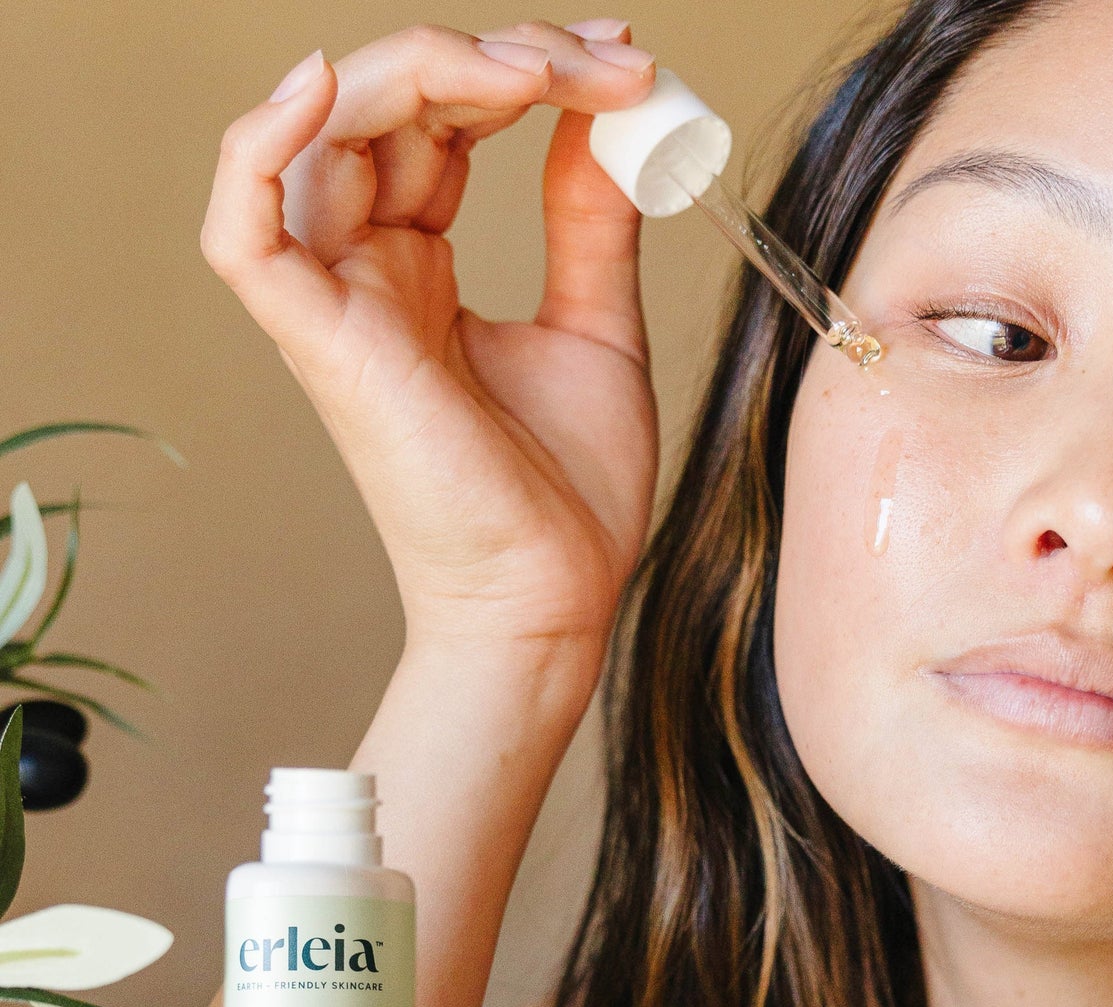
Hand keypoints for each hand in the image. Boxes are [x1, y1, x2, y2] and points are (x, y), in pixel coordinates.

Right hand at [199, 20, 661, 652]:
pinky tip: (328, 84)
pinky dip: (262, 146)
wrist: (555, 595)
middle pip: (388, 106)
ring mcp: (339, 304)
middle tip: (605, 58)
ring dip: (425, 71)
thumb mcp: (595, 327)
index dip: (520, 69)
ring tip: (538, 71)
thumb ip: (586, 221)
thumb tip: (603, 120)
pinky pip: (244, 231)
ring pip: (325, 134)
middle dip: (497, 57)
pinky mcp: (321, 345)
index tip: (620, 58)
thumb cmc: (571, 492)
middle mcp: (370, 271)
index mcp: (424, 268)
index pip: (441, 121)